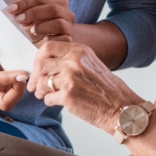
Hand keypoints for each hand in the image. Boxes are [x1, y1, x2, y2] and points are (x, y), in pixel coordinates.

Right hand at [0, 35, 27, 111]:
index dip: (10, 79)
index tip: (22, 73)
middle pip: (4, 103)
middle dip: (17, 92)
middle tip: (24, 76)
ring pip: (11, 99)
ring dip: (20, 89)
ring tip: (25, 73)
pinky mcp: (1, 88)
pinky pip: (13, 93)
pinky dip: (20, 86)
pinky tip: (23, 73)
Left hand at [7, 0, 75, 42]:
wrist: (44, 48)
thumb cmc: (36, 30)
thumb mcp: (27, 18)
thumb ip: (21, 12)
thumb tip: (10, 10)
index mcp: (58, 2)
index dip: (26, 3)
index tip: (11, 9)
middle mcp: (67, 13)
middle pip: (53, 9)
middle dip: (33, 13)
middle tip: (18, 19)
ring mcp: (69, 28)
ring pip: (59, 24)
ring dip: (42, 27)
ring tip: (32, 31)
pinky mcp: (69, 42)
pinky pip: (62, 40)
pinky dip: (51, 39)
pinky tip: (43, 40)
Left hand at [27, 40, 141, 133]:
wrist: (121, 108)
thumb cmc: (107, 89)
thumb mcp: (91, 63)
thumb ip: (71, 59)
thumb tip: (47, 63)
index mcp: (80, 50)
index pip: (48, 47)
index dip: (38, 58)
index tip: (37, 67)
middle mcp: (73, 61)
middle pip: (41, 64)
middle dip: (35, 76)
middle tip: (34, 85)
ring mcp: (70, 78)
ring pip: (42, 82)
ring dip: (40, 90)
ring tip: (44, 95)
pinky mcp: (68, 96)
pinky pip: (48, 98)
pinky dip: (48, 101)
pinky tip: (56, 102)